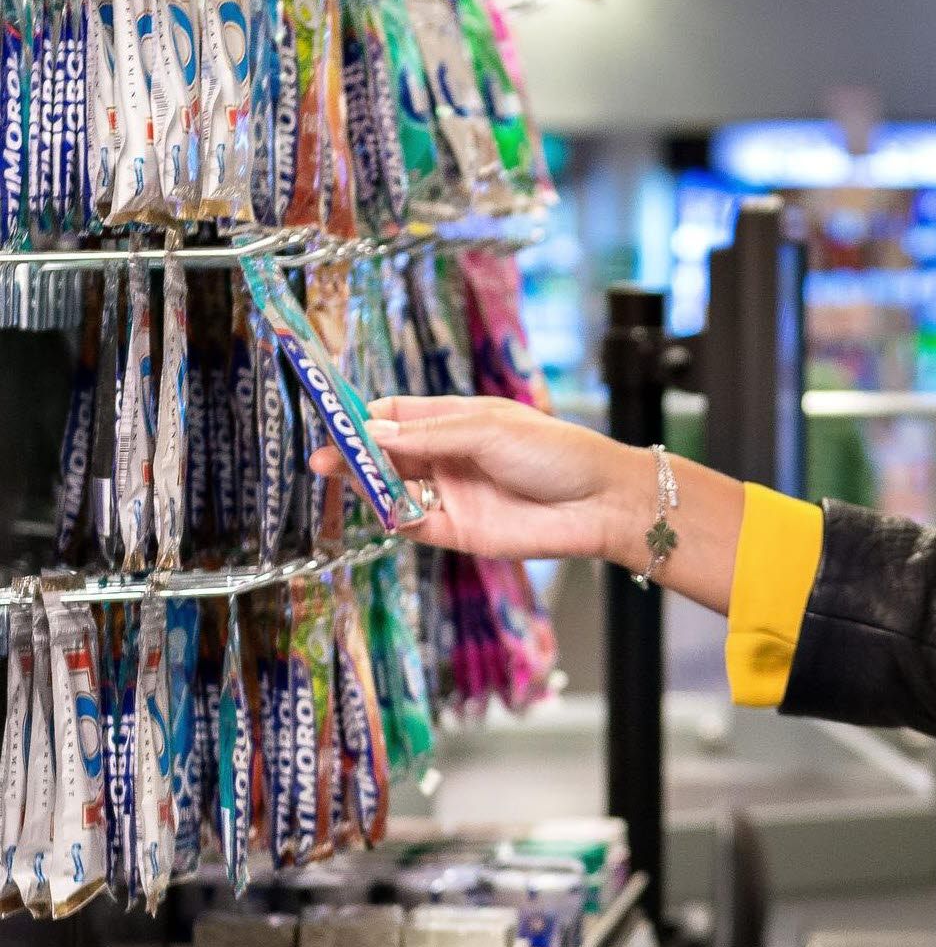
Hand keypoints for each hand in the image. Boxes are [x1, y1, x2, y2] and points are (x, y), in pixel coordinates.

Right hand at [310, 394, 643, 563]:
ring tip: (341, 476)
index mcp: (458, 420)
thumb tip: (370, 432)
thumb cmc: (556, 453)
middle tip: (322, 458)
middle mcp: (449, 456)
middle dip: (354, 454)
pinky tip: (382, 507)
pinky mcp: (458, 531)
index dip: (364, 417)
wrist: (601, 503)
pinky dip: (393, 517)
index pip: (397, 415)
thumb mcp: (489, 431)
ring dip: (366, 485)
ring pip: (393, 489)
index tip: (331, 419)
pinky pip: (413, 524)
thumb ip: (429, 435)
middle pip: (387, 453)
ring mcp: (451, 494)